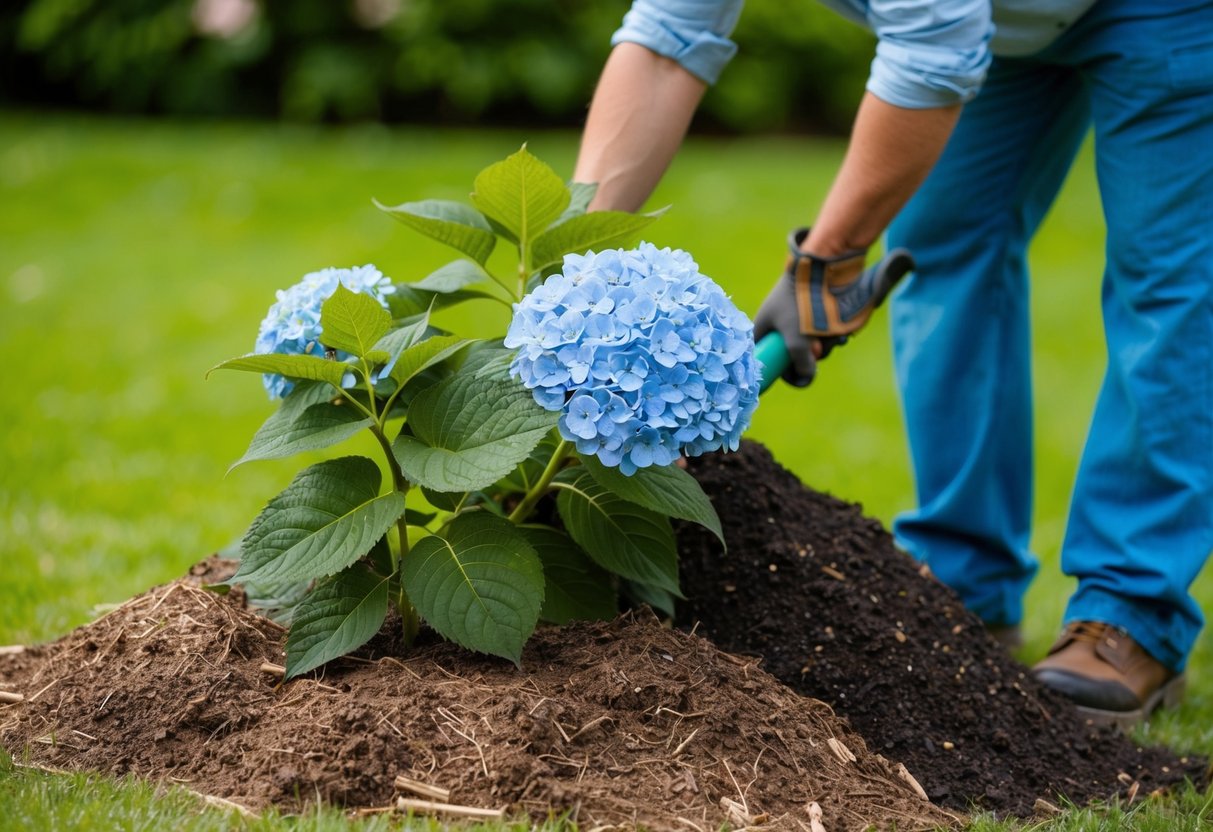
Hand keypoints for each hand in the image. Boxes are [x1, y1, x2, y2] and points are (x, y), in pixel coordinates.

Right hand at [753, 228, 914, 386]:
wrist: (822, 268)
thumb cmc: (801, 304)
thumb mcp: (797, 341)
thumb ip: (800, 366)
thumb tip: (806, 380)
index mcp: (763, 328)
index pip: (763, 359)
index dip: (778, 370)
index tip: (793, 372)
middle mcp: (777, 323)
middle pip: (790, 356)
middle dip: (807, 358)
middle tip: (817, 351)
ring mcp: (796, 317)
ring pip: (808, 346)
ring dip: (822, 347)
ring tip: (832, 338)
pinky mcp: (813, 312)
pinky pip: (820, 334)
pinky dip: (829, 337)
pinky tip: (839, 334)